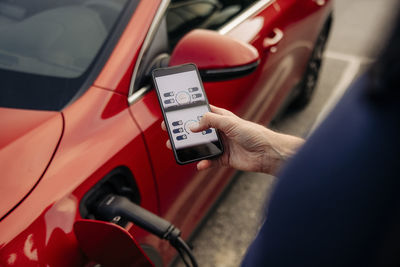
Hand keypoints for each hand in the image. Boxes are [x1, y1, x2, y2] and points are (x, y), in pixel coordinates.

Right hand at [161, 105, 303, 173]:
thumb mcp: (230, 122)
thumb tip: (193, 126)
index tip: (176, 114)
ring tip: (177, 148)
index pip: (202, 112)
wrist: (266, 153)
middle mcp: (220, 131)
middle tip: (171, 132)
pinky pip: (209, 161)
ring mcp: (221, 145)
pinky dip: (203, 163)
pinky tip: (200, 164)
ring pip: (201, 146)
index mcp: (221, 118)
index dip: (189, 113)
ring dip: (190, 148)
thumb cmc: (254, 133)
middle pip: (198, 130)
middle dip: (185, 132)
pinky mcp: (224, 158)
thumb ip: (210, 121)